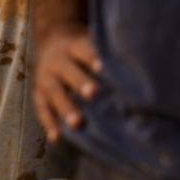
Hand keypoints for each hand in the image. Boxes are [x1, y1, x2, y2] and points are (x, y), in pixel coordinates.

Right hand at [33, 27, 100, 141]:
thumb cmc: (82, 50)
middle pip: (68, 71)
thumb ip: (107, 57)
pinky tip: (57, 138)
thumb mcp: (90, 43)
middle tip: (93, 93)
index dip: (92, 57)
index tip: (102, 67)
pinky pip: (42, 108)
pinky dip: (49, 123)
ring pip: (54, 91)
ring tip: (77, 123)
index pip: (83, 50)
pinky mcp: (38, 93)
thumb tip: (141, 77)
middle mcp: (58, 61)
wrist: (50, 41)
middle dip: (80, 82)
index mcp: (73, 47)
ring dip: (65, 107)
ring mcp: (46, 77)